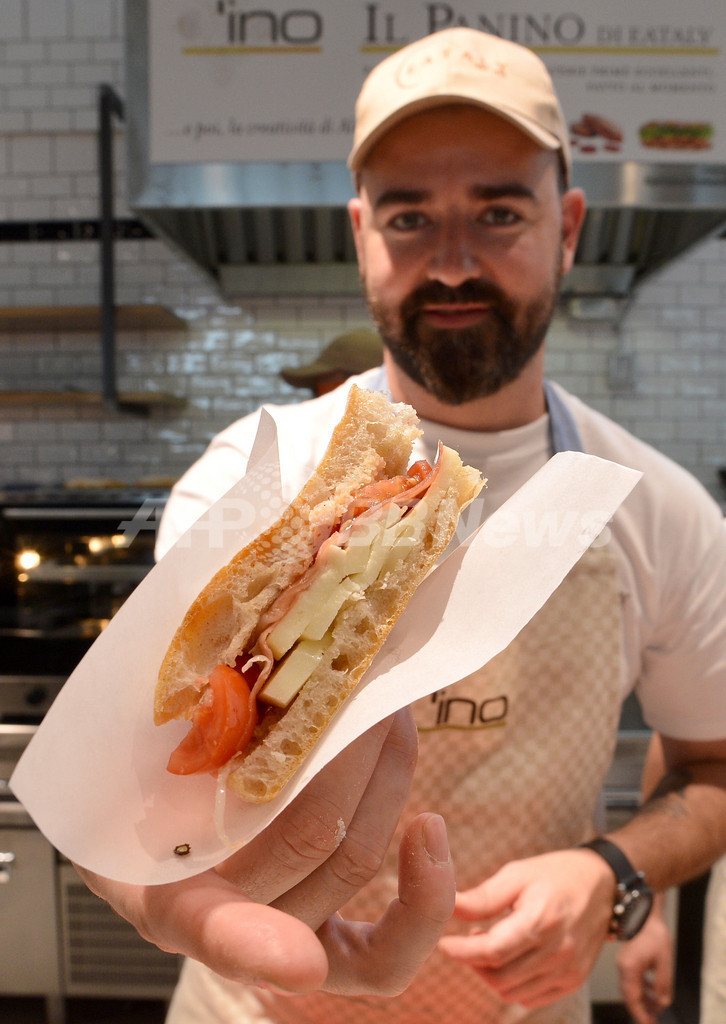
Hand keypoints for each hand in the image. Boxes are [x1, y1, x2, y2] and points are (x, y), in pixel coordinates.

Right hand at [74, 709, 454, 995]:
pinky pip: (386, 954)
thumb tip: (247, 638)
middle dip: (353, 748)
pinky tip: (431, 828)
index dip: (252, 945)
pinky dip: (423, 900)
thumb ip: (188, 728)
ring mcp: (281, 940)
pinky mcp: (332, 951)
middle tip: (365, 673)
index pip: (209, 930)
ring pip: (356, 857)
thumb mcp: (140, 754)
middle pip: (311, 843)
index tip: (301, 959)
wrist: (150, 820)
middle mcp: (226, 928)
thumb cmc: (144, 783)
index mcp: (163, 893)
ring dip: (386, 771)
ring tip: (390, 704)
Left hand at [438, 849, 613, 1007]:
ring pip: (512, 992)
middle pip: (500, 976)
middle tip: (469, 938)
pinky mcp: (573, 981)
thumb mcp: (517, 874)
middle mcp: (558, 951)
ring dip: (491, 974)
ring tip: (489, 945)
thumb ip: (483, 897)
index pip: (493, 950)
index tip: (443, 943)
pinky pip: (530, 999)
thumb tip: (447, 905)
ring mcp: (568, 970)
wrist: (603, 884)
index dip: (462, 951)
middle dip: (474, 962)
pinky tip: (509, 959)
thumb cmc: (556, 874)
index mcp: (542, 919)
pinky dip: (512, 985)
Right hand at [616, 898, 673, 1023]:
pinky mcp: (627, 959)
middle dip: (642, 1009)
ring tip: (656, 1007)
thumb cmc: (654, 933)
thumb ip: (663, 984)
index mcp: (629, 968)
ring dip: (643, 998)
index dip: (641, 1015)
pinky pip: (632, 978)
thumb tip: (662, 1003)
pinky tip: (652, 988)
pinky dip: (642, 986)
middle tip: (653, 1020)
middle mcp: (623, 967)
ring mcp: (623, 962)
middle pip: (630, 995)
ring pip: (631, 987)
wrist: (644, 911)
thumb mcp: (664, 961)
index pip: (632, 999)